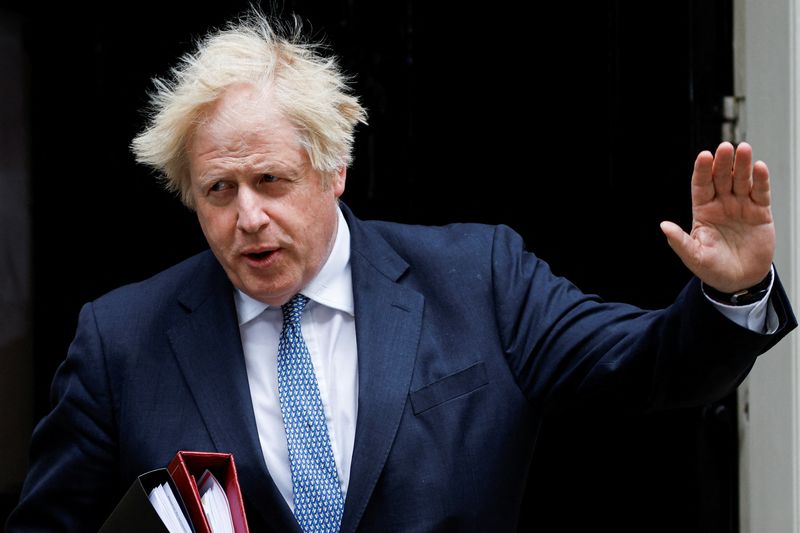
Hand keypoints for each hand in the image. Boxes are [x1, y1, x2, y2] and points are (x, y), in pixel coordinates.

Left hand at [660, 141, 773, 292]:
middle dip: (723, 162)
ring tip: (743, 149)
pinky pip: (760, 193)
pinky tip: (759, 167)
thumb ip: (679, 241)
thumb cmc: (713, 268)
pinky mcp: (760, 213)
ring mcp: (741, 206)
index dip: (702, 171)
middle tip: (725, 147)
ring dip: (742, 165)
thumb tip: (663, 226)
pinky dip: (760, 180)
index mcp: (703, 211)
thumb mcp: (694, 256)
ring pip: (741, 180)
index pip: (701, 185)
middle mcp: (721, 204)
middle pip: (721, 178)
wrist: (739, 281)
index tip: (704, 156)